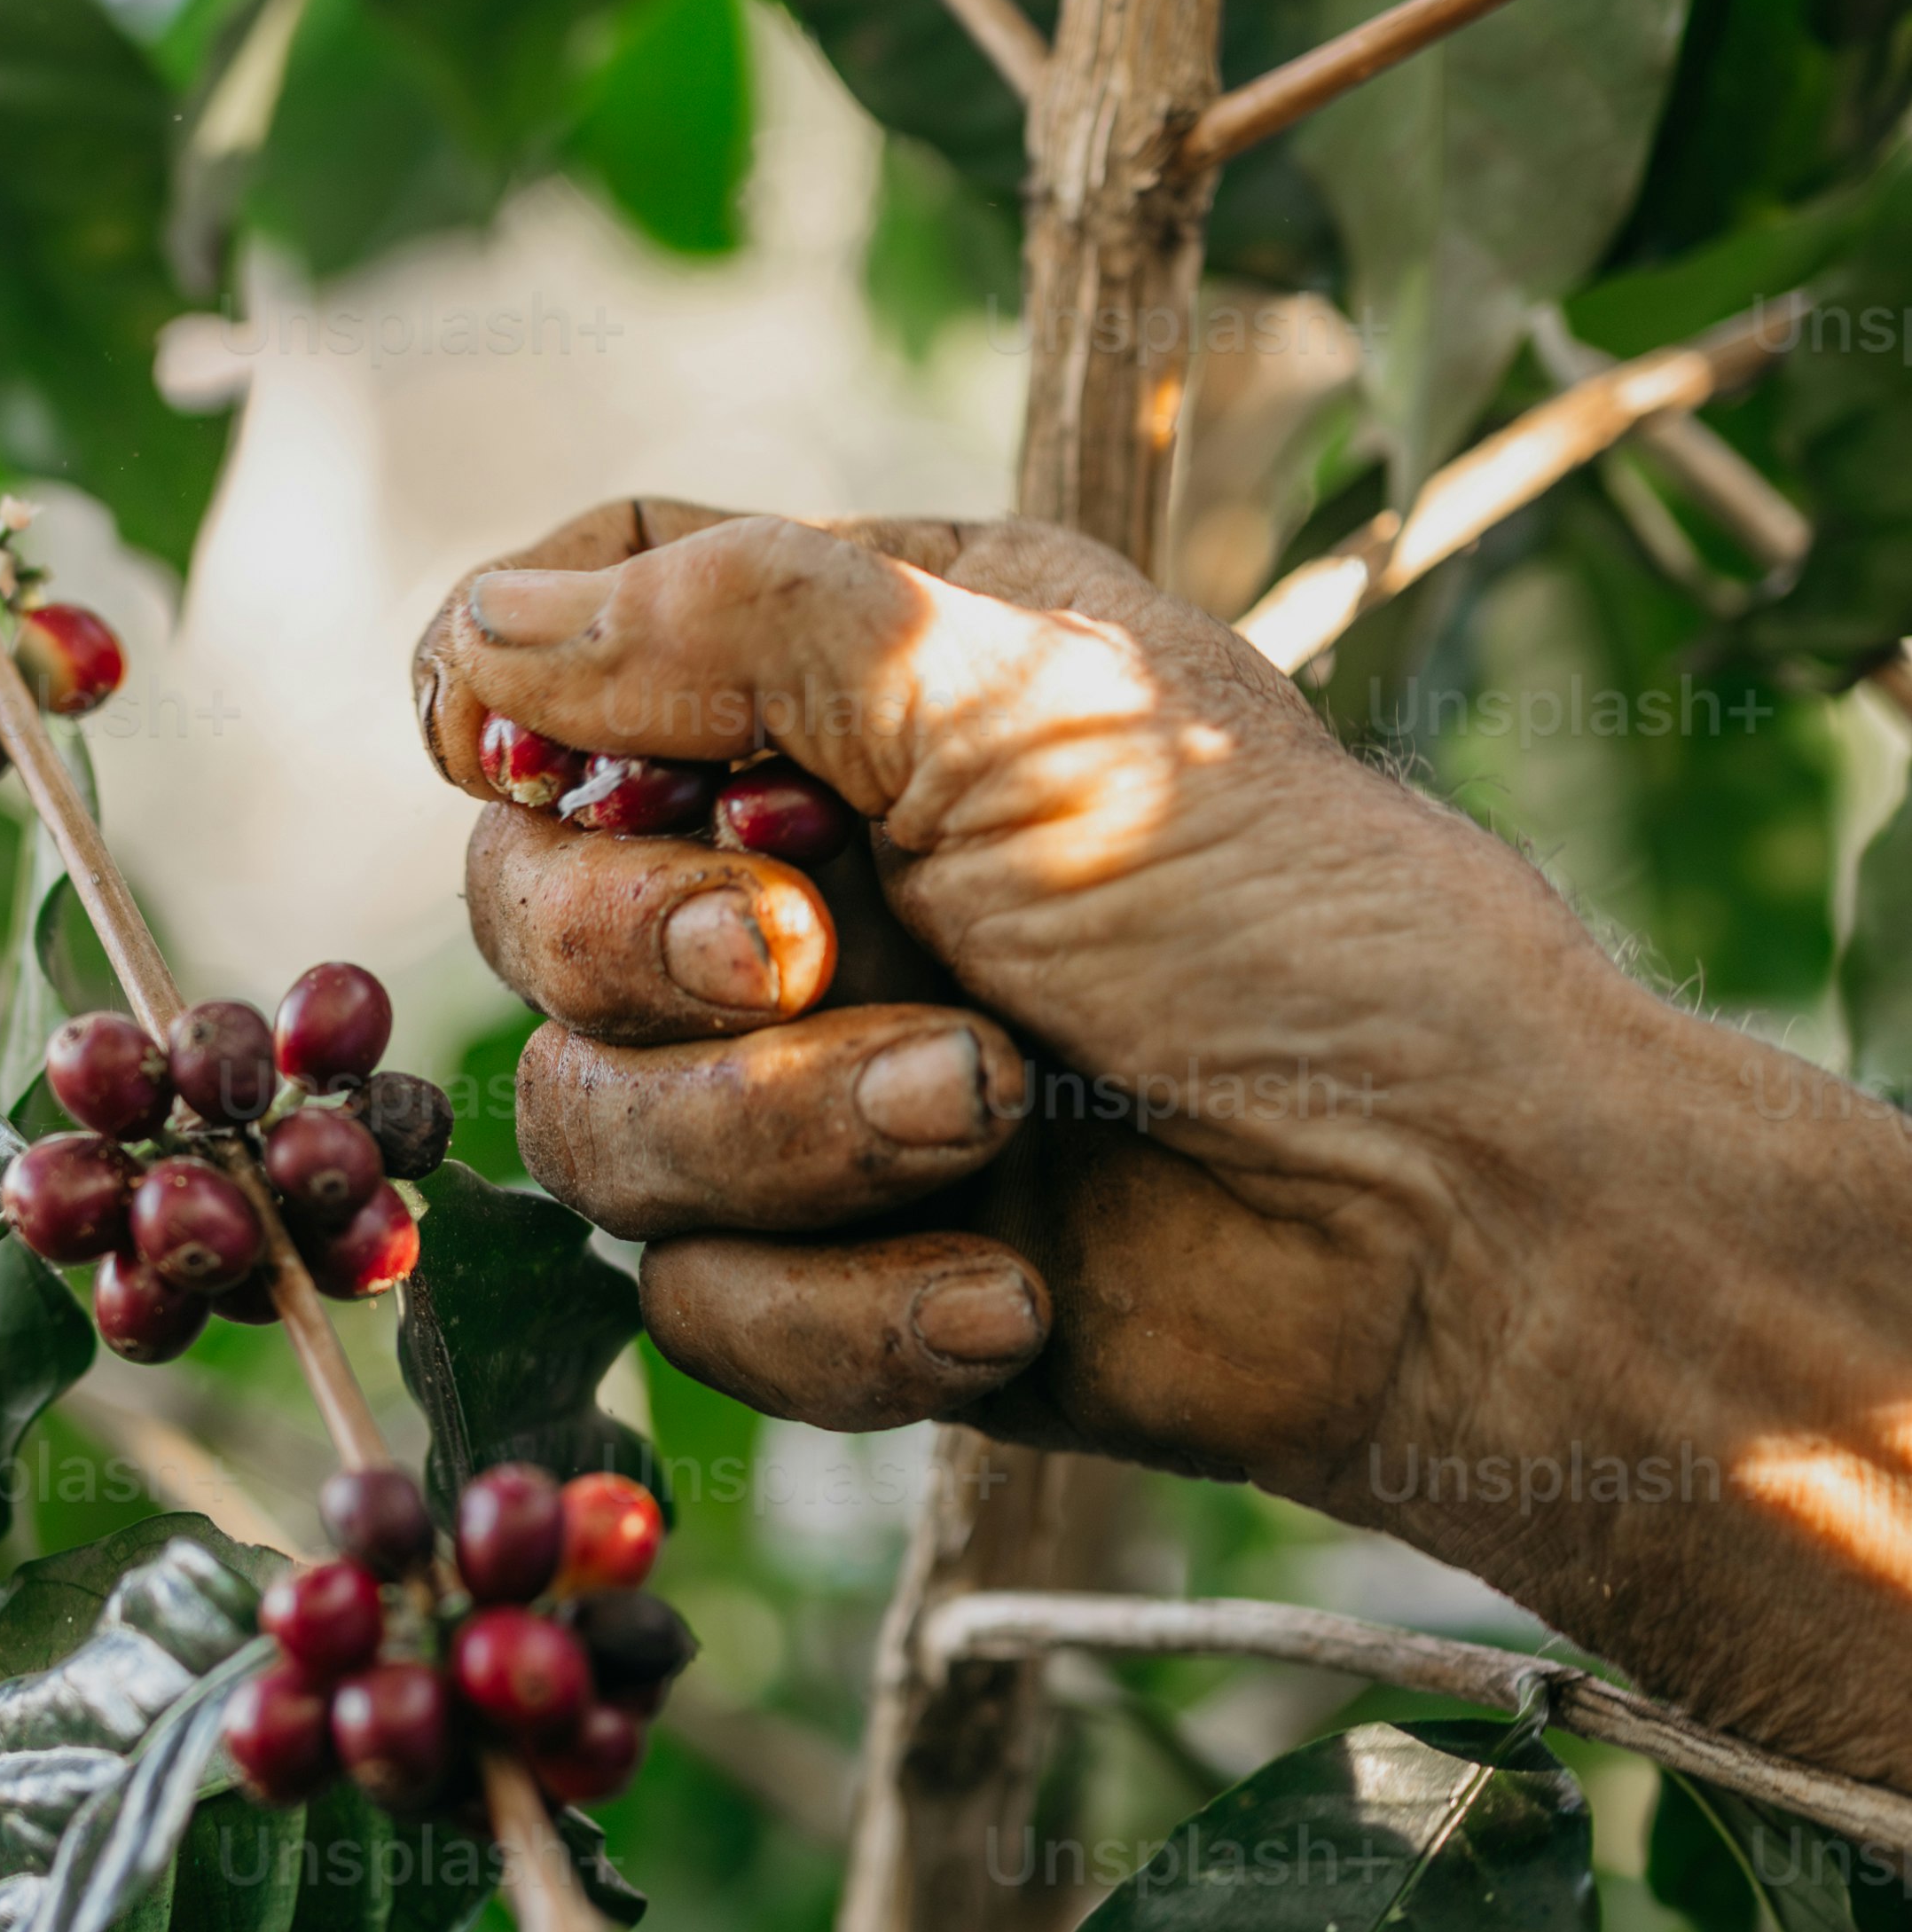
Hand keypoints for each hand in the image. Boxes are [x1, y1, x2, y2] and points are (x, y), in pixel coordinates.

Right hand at [414, 497, 1911, 1778]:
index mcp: (850, 674)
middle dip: (650, 948)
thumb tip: (481, 641)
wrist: (1449, 1222)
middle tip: (808, 951)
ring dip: (779, 1135)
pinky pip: (696, 1307)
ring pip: (591, 1122)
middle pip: (527, 900)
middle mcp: (801, 865)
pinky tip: (1012, 1286)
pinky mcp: (832, 1269)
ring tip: (984, 1118)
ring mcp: (801, 1075)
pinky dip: (847, 1305)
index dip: (508, 699)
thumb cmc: (1287, 919)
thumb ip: (740, 624)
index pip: (566, 637)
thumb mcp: (1015, 697)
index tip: (532, 757)